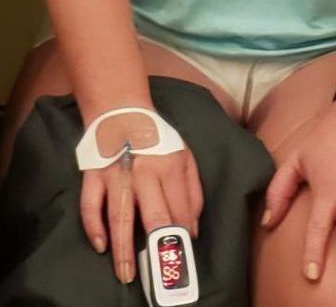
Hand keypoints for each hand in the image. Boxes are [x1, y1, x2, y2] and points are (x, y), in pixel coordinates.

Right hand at [79, 112, 201, 285]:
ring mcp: (116, 175)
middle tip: (156, 274)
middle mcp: (144, 172)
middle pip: (153, 215)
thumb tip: (192, 227)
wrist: (122, 114)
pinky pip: (90, 206)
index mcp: (170, 166)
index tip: (181, 257)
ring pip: (119, 217)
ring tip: (126, 274)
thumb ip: (192, 190)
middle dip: (156, 247)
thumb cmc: (157, 140)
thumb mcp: (184, 156)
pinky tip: (100, 246)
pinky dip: (94, 227)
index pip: (179, 209)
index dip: (181, 235)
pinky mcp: (93, 176)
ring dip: (123, 249)